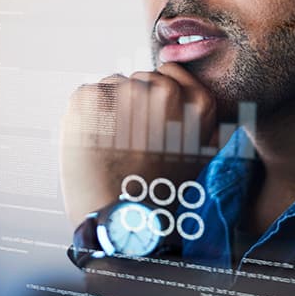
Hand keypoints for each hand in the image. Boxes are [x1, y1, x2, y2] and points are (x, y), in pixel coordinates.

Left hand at [59, 63, 216, 226]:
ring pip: (113, 85)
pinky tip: (93, 142)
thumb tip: (202, 104)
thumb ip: (207, 125)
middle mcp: (162, 91)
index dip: (157, 95)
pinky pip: (88, 93)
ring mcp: (123, 91)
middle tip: (129, 141)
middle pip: (140, 78)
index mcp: (196, 104)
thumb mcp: (201, 158)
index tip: (150, 119)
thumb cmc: (160, 196)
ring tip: (111, 145)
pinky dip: (86, 114)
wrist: (119, 223)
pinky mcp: (89, 98)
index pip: (170, 73)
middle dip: (133, 103)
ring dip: (110, 107)